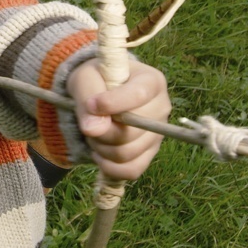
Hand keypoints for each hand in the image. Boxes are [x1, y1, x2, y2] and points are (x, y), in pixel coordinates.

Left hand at [66, 59, 170, 180]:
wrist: (98, 94)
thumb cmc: (95, 79)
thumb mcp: (85, 77)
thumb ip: (87, 95)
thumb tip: (94, 129)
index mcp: (151, 81)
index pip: (139, 95)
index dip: (113, 103)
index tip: (91, 105)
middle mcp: (161, 107)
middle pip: (131, 130)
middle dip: (101, 130)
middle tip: (88, 121)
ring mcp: (158, 133)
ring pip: (128, 152)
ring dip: (101, 147)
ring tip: (93, 134)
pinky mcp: (150, 154)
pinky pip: (132, 170)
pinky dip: (109, 166)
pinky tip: (99, 153)